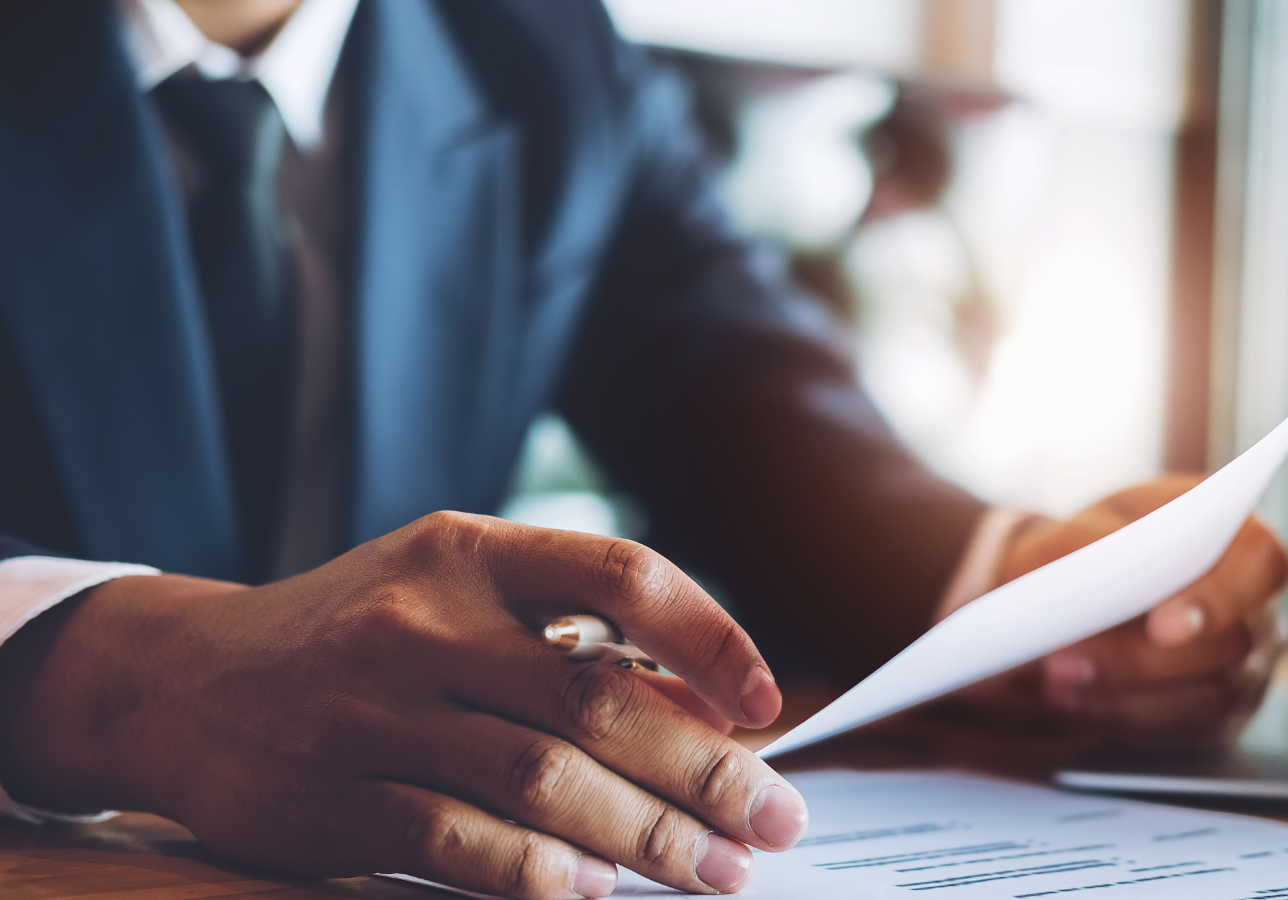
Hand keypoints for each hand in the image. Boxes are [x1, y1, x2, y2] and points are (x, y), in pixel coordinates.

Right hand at [0, 513, 807, 897]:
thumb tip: (707, 713)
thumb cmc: (361, 634)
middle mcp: (423, 620)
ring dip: (646, 835)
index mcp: (471, 552)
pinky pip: (456, 841)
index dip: (711, 638)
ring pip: (540, 779)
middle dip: (704, 769)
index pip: (621, 573)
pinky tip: (596, 892)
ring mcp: (371, 710)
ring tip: (716, 871)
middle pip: (596, 698)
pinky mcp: (330, 798)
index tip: (766, 706)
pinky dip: (537, 874)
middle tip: (772, 822)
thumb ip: (569, 642)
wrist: (183, 679)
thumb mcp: (457, 599)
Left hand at [952, 475, 1287, 752]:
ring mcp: (1248, 669)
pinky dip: (1121, 719)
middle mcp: (1258, 608)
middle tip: (1063, 663)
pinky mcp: (1219, 718)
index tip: (1160, 629)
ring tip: (1053, 684)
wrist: (1079, 595)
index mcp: (1241, 539)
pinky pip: (1183, 733)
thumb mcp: (1082, 529)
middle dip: (1140, 661)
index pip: (1260, 563)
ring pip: (1205, 700)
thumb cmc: (1093, 550)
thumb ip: (1090, 541)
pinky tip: (1071, 702)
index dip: (1217, 599)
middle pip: (1229, 646)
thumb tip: (1093, 571)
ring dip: (1122, 697)